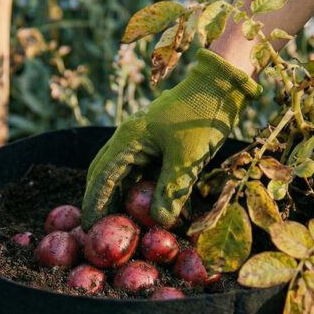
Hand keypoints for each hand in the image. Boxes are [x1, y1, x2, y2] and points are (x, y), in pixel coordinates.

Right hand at [82, 49, 261, 227]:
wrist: (222, 85)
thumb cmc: (203, 116)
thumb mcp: (188, 157)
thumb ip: (172, 190)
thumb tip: (160, 222)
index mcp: (128, 139)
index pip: (102, 177)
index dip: (95, 204)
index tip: (91, 229)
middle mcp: (128, 139)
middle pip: (105, 175)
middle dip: (102, 201)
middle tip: (103, 229)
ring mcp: (142, 139)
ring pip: (124, 173)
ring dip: (123, 196)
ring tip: (124, 223)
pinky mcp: (156, 142)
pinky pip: (142, 169)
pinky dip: (142, 188)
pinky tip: (150, 206)